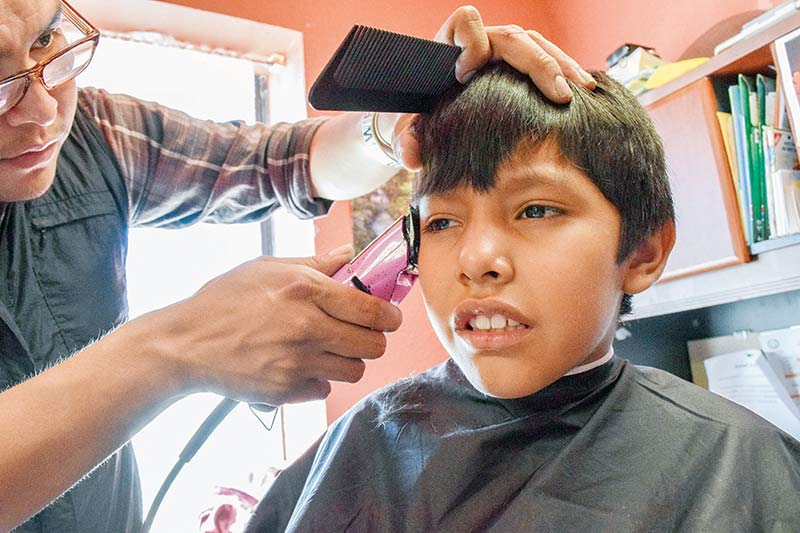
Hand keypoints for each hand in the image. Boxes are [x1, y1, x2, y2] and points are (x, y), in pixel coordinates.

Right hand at [150, 246, 402, 404]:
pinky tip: (298, 365)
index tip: (388, 316)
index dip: (389, 315)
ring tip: (327, 348)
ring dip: (347, 360)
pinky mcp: (285, 391)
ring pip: (354, 371)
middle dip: (372, 339)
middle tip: (359, 333)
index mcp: (305, 290)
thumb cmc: (225, 299)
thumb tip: (350, 253)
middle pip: (373, 345)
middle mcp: (306, 328)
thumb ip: (316, 263)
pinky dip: (317, 380)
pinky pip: (324, 389)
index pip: (373, 310)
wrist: (184, 344)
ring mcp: (296, 363)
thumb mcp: (268, 267)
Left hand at [390, 6, 596, 169]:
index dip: (469, 43)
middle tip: (559, 95)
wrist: (429, 111)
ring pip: (537, 45)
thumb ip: (406, 140)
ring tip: (583, 91)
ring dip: (562, 67)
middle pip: (514, 37)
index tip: (466, 74)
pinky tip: (585, 92)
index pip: (464, 23)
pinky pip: (547, 58)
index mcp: (449, 46)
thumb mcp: (408, 128)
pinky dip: (566, 73)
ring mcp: (503, 50)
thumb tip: (410, 155)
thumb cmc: (418, 115)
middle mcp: (480, 41)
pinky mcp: (519, 65)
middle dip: (539, 64)